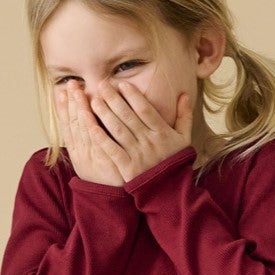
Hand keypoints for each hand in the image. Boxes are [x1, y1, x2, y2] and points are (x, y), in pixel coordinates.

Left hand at [56, 78, 193, 184]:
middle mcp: (149, 141)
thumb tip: (183, 95)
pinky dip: (101, 138)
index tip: (121, 83)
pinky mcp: (127, 168)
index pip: (145, 109)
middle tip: (101, 85)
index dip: (133, 95)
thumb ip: (184, 116)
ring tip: (93, 101)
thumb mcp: (184, 138)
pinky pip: (112, 150)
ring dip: (104, 114)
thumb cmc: (175, 162)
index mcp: (162, 132)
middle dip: (114, 99)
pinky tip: (90, 127)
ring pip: (118, 130)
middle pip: (128, 116)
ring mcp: (137, 154)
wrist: (170, 191)